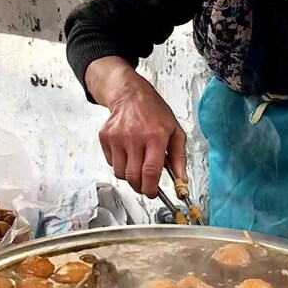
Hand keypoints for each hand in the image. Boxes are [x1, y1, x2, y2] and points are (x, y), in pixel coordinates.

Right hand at [87, 56, 186, 198]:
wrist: (130, 94)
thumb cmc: (155, 112)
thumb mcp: (175, 132)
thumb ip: (179, 159)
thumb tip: (182, 181)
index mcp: (155, 136)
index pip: (151, 171)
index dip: (151, 188)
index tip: (153, 193)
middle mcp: (135, 137)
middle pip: (133, 176)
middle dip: (141, 187)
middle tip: (146, 185)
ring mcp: (117, 138)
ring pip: (120, 173)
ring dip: (130, 176)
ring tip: (138, 165)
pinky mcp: (105, 138)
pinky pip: (111, 163)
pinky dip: (120, 164)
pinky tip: (128, 153)